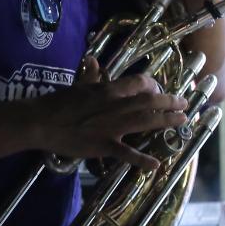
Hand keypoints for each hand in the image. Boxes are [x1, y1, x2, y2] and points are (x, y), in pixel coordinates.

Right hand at [28, 64, 187, 170]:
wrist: (40, 122)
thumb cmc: (57, 103)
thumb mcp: (76, 86)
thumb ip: (89, 76)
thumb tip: (93, 61)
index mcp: (107, 90)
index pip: (138, 83)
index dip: (153, 85)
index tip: (160, 88)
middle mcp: (113, 106)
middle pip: (147, 101)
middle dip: (169, 102)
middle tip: (184, 103)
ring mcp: (109, 127)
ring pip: (144, 122)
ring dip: (165, 121)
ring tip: (182, 121)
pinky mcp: (102, 145)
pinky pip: (126, 153)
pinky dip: (141, 159)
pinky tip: (156, 164)